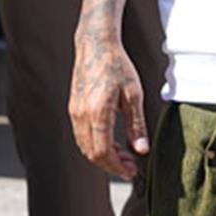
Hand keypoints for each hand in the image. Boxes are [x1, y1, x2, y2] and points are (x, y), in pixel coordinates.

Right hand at [69, 27, 147, 178]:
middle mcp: (81, 115)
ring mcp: (75, 112)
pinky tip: (112, 141)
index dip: (117, 167)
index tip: (132, 171)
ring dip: (103, 156)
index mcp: (97, 112)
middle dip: (111, 164)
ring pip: (85, 146)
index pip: (102, 153)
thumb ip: (136, 124)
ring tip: (124, 155)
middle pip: (92, 153)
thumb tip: (142, 150)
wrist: (96, 44)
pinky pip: (82, 135)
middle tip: (131, 166)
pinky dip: (96, 144)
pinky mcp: (74, 108)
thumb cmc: (118, 65)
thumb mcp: (133, 94)